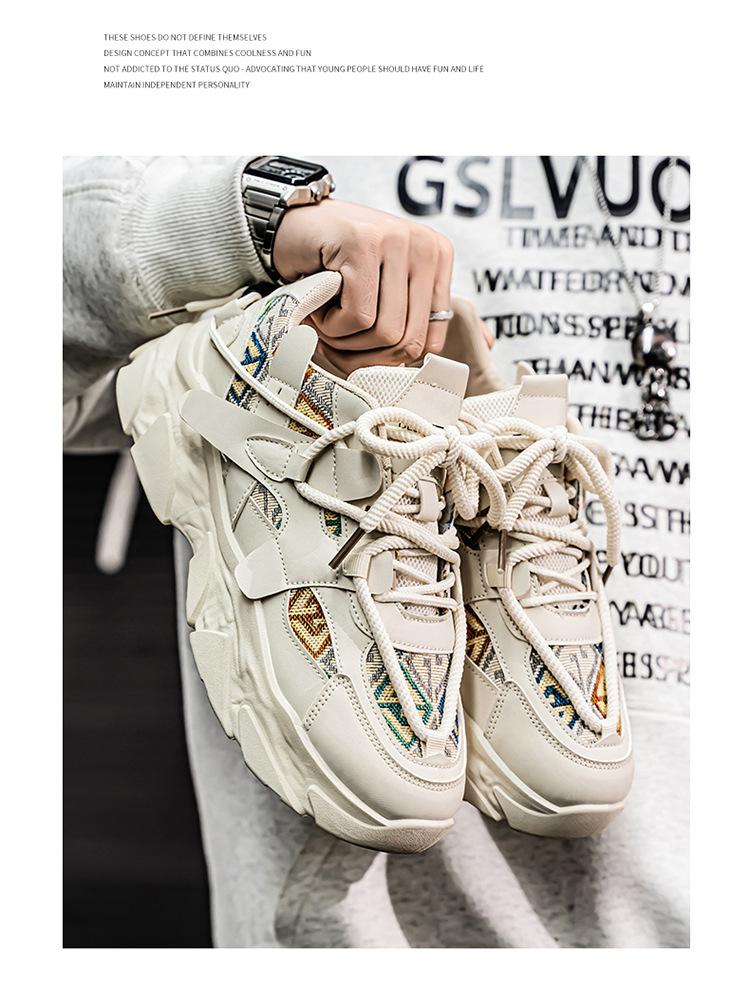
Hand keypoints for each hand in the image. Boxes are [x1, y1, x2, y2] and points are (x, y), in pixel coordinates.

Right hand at [272, 199, 453, 374]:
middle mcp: (425, 245)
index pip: (430, 340)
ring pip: (385, 332)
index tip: (359, 344)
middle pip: (409, 341)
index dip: (387, 357)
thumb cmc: (333, 267)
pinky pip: (358, 317)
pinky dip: (331, 325)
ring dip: (345, 340)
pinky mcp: (365, 244)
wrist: (287, 228)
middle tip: (336, 336)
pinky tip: (319, 300)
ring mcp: (397, 240)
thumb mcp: (380, 294)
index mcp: (438, 259)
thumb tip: (409, 369)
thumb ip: (402, 322)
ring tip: (327, 315)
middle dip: (365, 353)